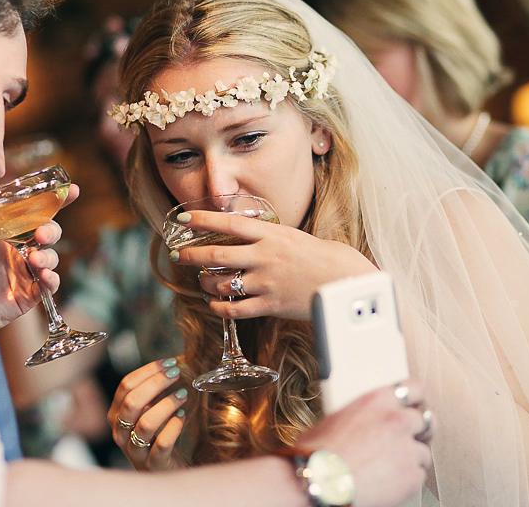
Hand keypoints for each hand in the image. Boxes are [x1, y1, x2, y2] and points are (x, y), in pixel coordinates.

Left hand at [0, 183, 79, 328]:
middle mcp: (21, 249)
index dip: (57, 202)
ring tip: (36, 260)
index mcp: (9, 232)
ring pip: (50, 258)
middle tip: (40, 234)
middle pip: (49, 234)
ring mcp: (26, 272)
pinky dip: (51, 280)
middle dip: (51, 231)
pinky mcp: (28, 295)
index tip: (73, 190)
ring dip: (48, 257)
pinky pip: (48, 286)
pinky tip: (45, 276)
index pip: (37, 214)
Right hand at [107, 357, 188, 470]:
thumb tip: (170, 365)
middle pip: (132, 402)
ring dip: (166, 404)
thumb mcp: (148, 411)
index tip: (169, 362)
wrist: (165, 470)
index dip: (147, 371)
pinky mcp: (152, 465)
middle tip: (176, 373)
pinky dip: (174, 427)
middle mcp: (120, 433)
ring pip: (146, 424)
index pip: (125, 386)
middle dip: (155, 383)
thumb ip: (152, 392)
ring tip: (183, 394)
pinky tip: (183, 416)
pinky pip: (162, 444)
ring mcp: (134, 451)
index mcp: (116, 415)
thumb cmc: (157, 435)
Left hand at [172, 209, 376, 319]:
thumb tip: (247, 234)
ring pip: (222, 284)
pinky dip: (219, 307)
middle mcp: (265, 257)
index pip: (229, 223)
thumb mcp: (296, 237)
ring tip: (202, 282)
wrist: (349, 284)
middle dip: (191, 255)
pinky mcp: (271, 306)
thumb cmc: (327, 258)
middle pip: (216, 255)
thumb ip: (270, 237)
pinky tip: (215, 304)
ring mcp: (267, 283)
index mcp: (273, 234)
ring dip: (206, 284)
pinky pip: (234, 310)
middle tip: (178, 254)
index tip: (183, 219)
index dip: (202, 220)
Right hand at [295, 379, 432, 506]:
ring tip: (389, 466)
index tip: (415, 406)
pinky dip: (407, 479)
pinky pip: (419, 475)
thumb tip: (359, 424)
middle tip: (406, 439)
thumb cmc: (318, 454)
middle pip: (426, 420)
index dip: (416, 399)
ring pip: (423, 451)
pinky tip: (389, 481)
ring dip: (411, 458)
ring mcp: (408, 448)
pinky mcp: (412, 475)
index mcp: (377, 400)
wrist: (320, 483)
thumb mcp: (333, 419)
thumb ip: (359, 416)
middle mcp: (397, 420)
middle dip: (418, 430)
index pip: (414, 388)